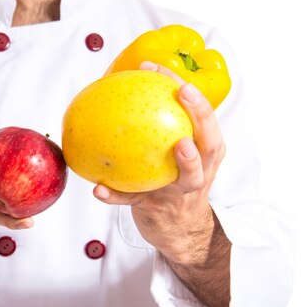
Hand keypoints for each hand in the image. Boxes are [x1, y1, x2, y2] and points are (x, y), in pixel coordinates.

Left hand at [93, 61, 227, 271]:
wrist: (178, 230)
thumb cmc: (172, 181)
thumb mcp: (174, 153)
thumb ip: (157, 128)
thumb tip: (119, 91)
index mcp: (205, 152)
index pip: (205, 118)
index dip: (195, 96)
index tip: (178, 76)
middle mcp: (201, 169)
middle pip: (209, 141)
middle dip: (201, 114)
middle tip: (184, 92)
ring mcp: (181, 191)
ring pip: (190, 175)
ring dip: (186, 160)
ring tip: (179, 145)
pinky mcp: (156, 208)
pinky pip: (134, 200)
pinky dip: (115, 196)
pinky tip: (98, 189)